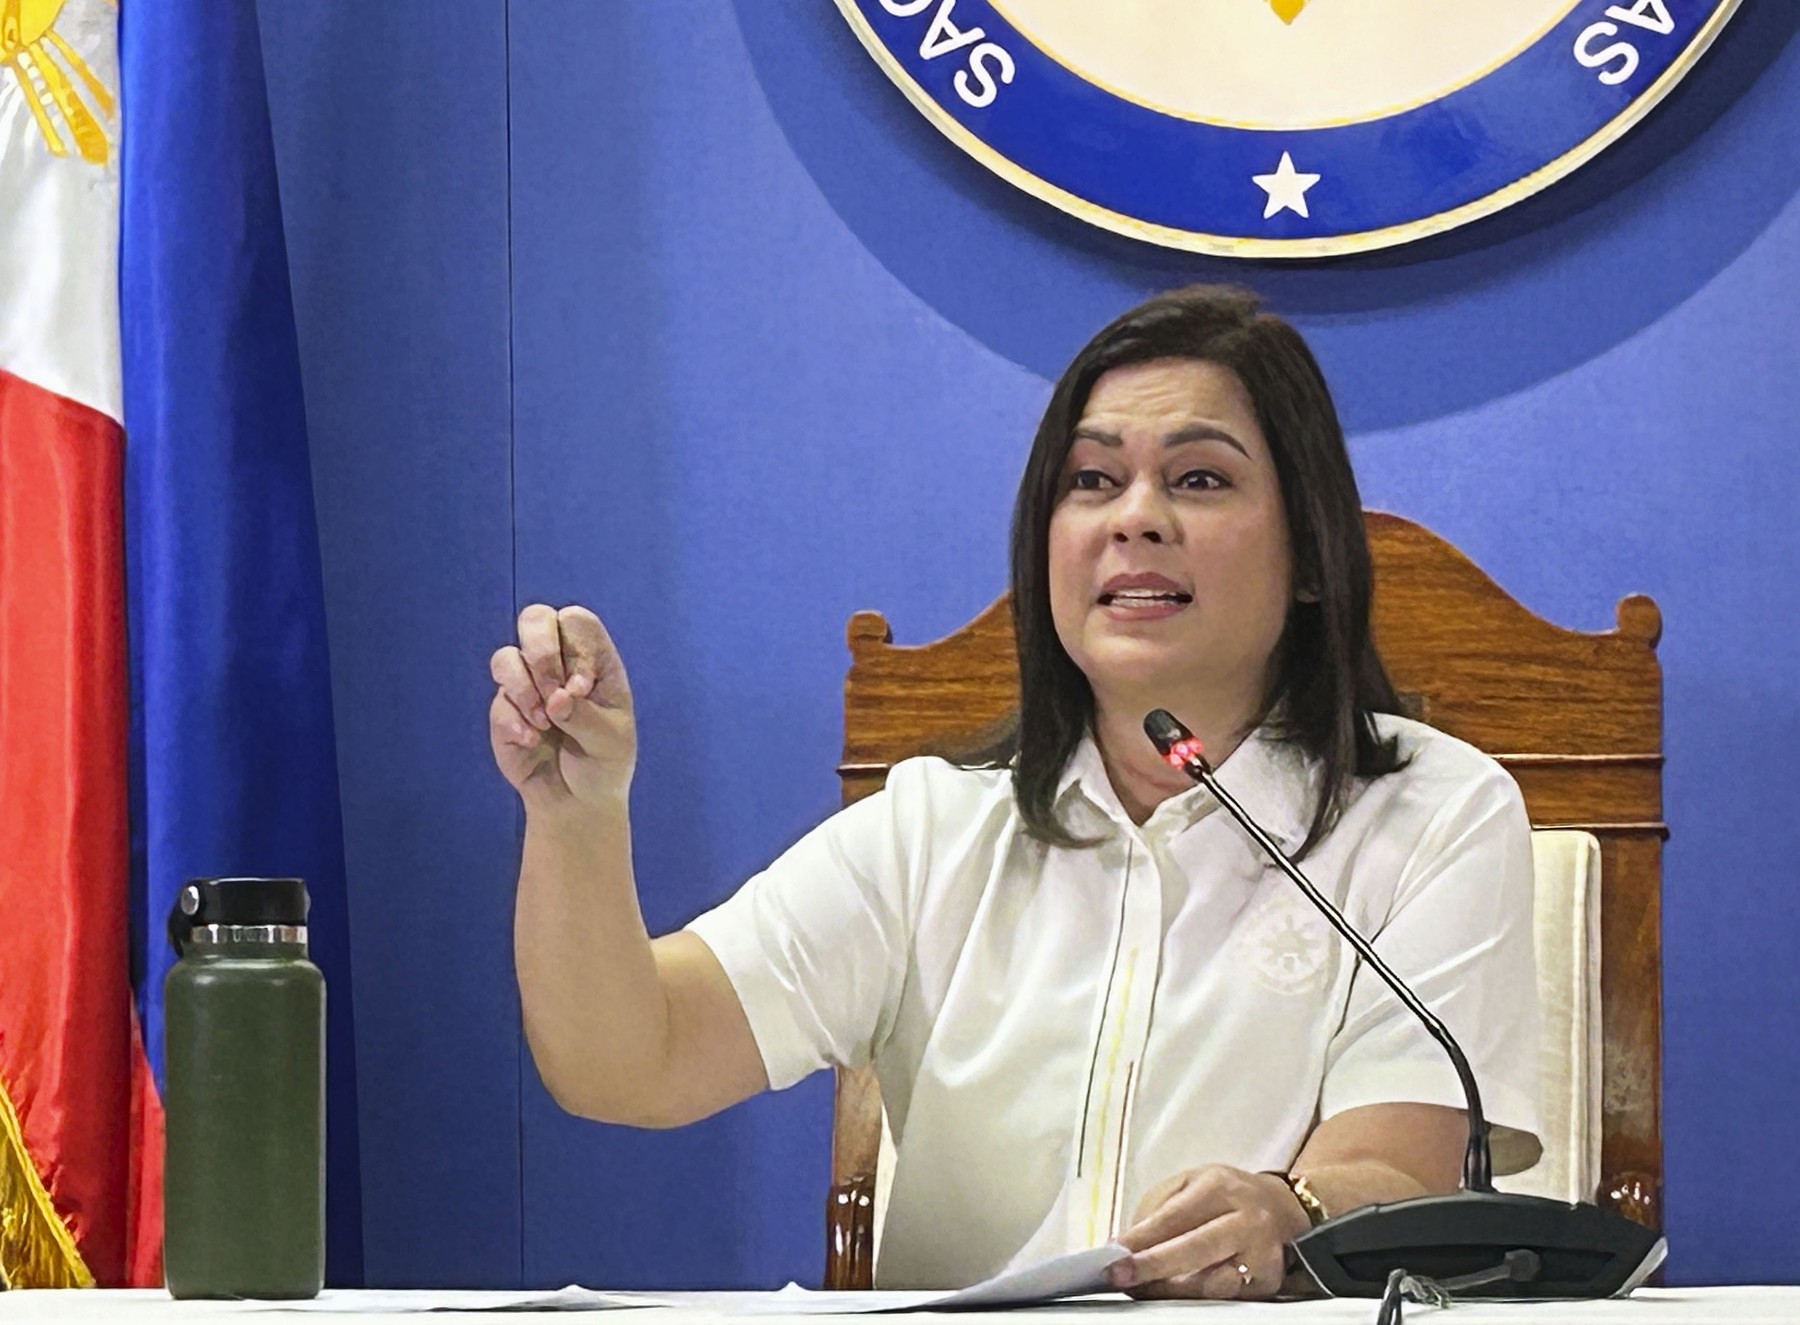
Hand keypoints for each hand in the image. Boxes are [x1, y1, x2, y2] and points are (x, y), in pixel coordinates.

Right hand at [488, 605, 634, 811]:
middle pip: (535, 618)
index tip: (582, 687)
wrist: (576, 801)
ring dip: (524, 689)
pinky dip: (515, 722)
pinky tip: (533, 741)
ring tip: (545, 722)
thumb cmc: (603, 763)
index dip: (575, 646)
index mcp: (594, 661)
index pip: (578, 621)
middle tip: (553, 691)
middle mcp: (559, 664)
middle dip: (541, 652)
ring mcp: (528, 684)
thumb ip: (587, 716)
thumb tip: (557, 698)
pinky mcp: (506, 711)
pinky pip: (499, 702)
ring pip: (506, 657)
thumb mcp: (610, 742)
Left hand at [1109, 1165, 1307, 1298]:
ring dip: (1171, 1290)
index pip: (1174, 1217)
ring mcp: (1260, 1255)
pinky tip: (1176, 1295)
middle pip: (1195, 1248)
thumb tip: (1127, 1243)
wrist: (1284, 1210)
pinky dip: (1197, 1299)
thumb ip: (1158, 1208)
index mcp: (1220, 1188)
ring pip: (1212, 1283)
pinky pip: (1226, 1298)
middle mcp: (1245, 1220)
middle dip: (1153, 1266)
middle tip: (1120, 1276)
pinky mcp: (1268, 1284)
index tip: (1113, 1253)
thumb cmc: (1228, 1196)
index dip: (1140, 1238)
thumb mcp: (1192, 1183)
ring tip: (1142, 1288)